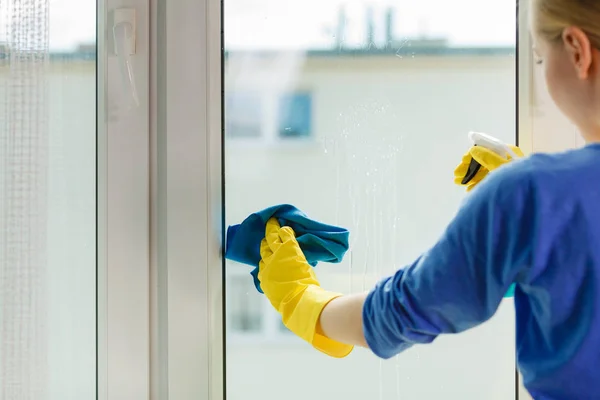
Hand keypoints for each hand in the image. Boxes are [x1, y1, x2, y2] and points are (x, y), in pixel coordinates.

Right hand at [259, 218, 352, 357]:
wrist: (299, 302)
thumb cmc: (292, 306)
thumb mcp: (280, 299)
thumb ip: (278, 291)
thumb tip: (282, 294)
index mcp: (265, 280)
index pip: (261, 264)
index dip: (265, 258)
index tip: (266, 255)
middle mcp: (267, 267)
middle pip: (264, 250)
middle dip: (266, 244)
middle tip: (267, 238)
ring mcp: (277, 258)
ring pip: (272, 240)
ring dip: (272, 232)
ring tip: (273, 224)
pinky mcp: (288, 251)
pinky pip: (285, 236)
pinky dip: (284, 231)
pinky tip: (285, 227)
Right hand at [454, 144, 523, 190]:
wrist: (531, 194)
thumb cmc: (517, 178)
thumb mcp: (500, 166)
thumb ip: (487, 157)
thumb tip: (474, 150)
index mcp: (507, 152)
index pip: (486, 149)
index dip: (472, 154)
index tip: (462, 162)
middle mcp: (506, 161)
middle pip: (483, 162)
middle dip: (468, 168)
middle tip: (456, 175)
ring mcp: (505, 173)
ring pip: (484, 173)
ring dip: (470, 177)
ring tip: (459, 183)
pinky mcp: (504, 184)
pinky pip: (488, 182)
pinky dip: (478, 184)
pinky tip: (469, 189)